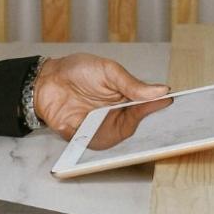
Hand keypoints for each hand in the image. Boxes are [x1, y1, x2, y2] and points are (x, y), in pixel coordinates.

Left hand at [33, 54, 170, 138]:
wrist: (45, 80)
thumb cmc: (76, 71)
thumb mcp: (108, 71)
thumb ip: (132, 84)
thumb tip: (160, 90)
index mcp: (126, 97)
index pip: (146, 105)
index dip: (156, 106)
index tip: (167, 102)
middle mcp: (116, 114)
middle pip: (135, 124)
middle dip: (141, 121)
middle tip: (142, 111)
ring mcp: (100, 127)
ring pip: (118, 136)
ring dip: (117, 129)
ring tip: (112, 116)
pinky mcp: (84, 136)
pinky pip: (96, 142)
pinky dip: (96, 136)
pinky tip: (95, 125)